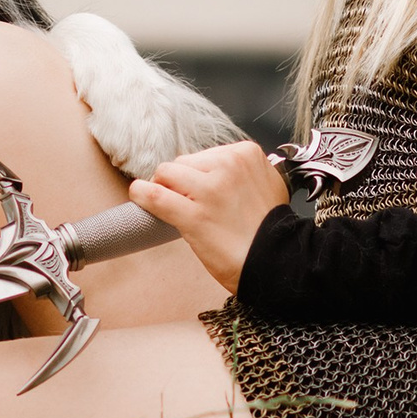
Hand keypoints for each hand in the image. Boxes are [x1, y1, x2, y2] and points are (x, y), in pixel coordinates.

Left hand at [128, 139, 287, 293]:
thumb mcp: (267, 184)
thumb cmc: (269, 229)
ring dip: (163, 189)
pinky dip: (142, 194)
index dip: (198, 175)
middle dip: (182, 182)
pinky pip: (155, 196)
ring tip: (173, 206)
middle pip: (182, 162)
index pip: (204, 155)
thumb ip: (242, 170)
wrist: (277, 263)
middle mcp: (228, 166)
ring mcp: (210, 190)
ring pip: (165, 174)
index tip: (203, 192)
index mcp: (246, 154)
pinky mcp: (194, 215)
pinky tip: (139, 196)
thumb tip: (215, 167)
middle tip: (193, 205)